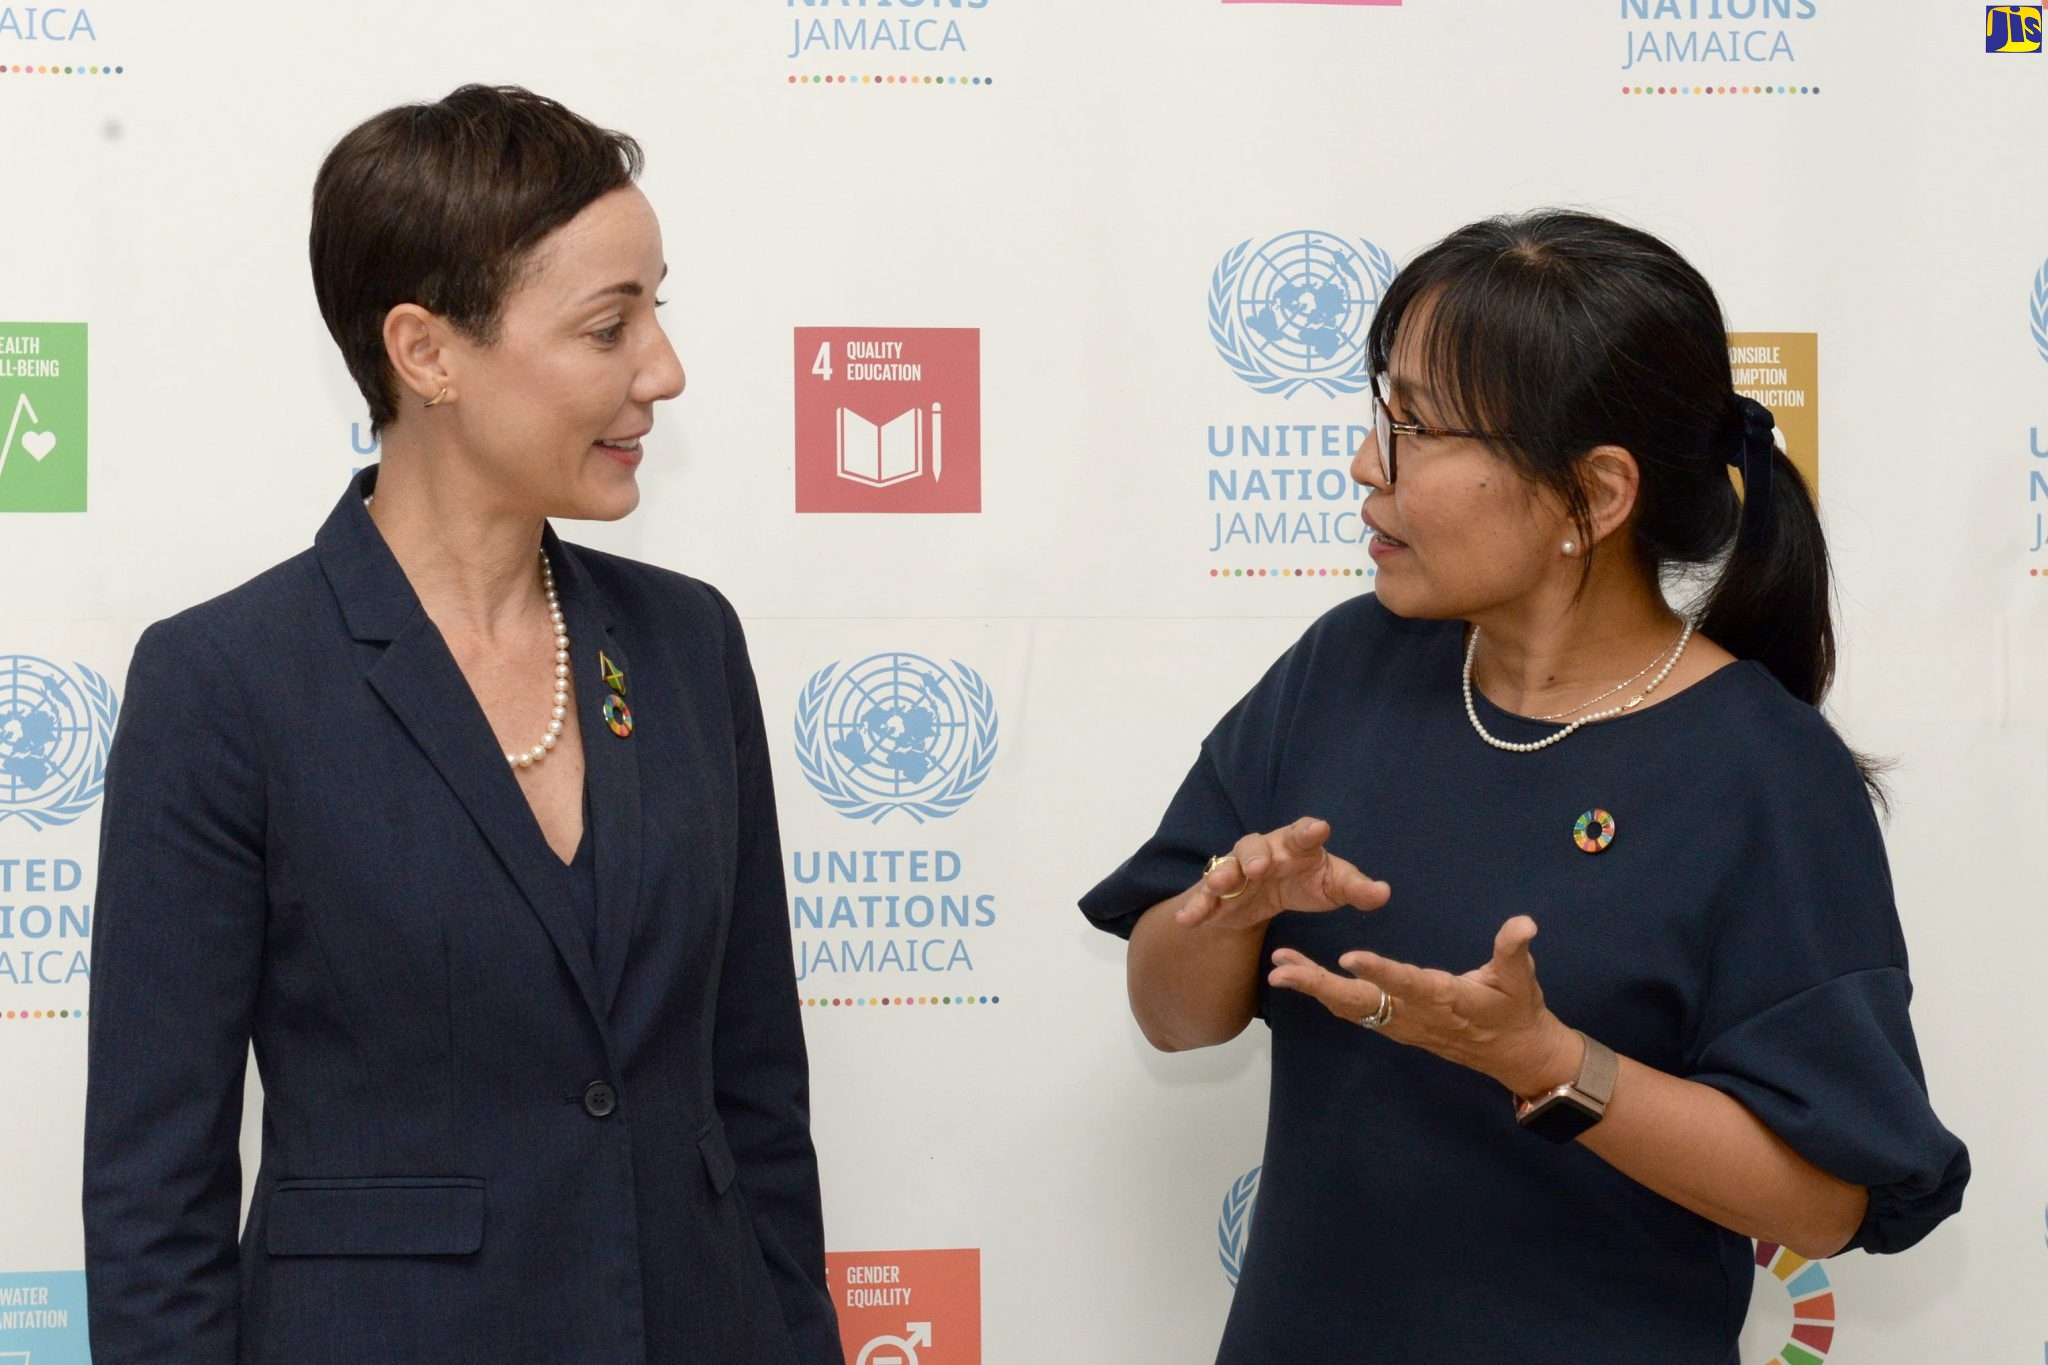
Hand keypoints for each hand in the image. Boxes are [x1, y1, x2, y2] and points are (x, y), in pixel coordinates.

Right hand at [1177, 816, 1388, 932]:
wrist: (1272, 896)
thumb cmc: (1308, 881)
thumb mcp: (1334, 887)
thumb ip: (1358, 889)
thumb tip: (1384, 893)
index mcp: (1296, 846)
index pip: (1303, 833)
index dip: (1309, 831)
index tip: (1319, 829)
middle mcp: (1263, 853)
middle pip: (1255, 846)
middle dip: (1257, 855)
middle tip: (1261, 867)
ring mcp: (1237, 872)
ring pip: (1226, 867)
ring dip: (1223, 875)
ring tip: (1222, 885)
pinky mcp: (1218, 895)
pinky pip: (1204, 898)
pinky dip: (1195, 907)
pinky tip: (1186, 920)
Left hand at [1268, 914, 1581, 1096]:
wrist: (1516, 1055)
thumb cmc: (1518, 1011)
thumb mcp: (1522, 979)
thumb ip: (1514, 951)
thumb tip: (1524, 924)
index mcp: (1445, 997)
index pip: (1408, 983)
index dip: (1380, 971)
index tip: (1349, 958)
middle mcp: (1416, 1014)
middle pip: (1362, 1002)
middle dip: (1319, 985)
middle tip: (1282, 970)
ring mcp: (1402, 1025)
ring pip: (1351, 1008)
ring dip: (1314, 989)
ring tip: (1279, 968)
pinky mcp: (1396, 1027)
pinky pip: (1354, 1013)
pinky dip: (1325, 996)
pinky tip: (1302, 979)